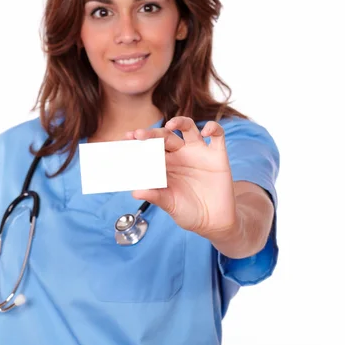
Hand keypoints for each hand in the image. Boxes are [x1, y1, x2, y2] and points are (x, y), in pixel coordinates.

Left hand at [125, 116, 235, 237]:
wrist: (212, 222)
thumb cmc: (188, 211)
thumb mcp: (169, 204)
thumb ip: (155, 196)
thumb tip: (135, 192)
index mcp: (166, 163)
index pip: (151, 147)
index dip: (139, 142)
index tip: (126, 138)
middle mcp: (181, 154)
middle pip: (165, 136)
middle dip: (152, 133)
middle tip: (139, 135)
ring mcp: (199, 152)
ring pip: (189, 128)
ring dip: (180, 122)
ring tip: (169, 126)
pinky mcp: (217, 155)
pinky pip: (217, 136)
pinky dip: (214, 128)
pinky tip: (207, 131)